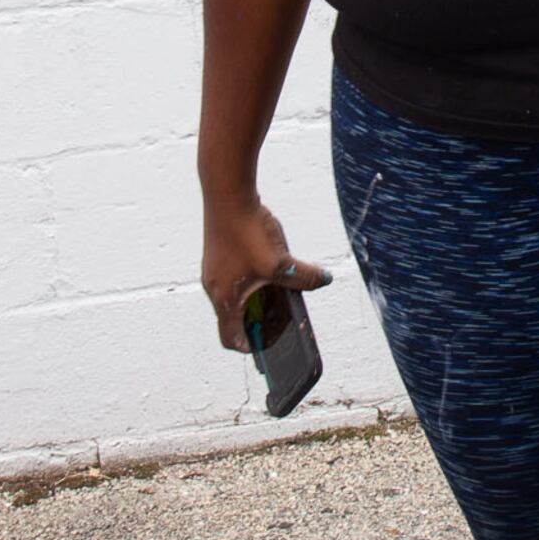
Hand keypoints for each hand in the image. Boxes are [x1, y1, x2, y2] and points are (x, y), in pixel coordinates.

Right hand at [202, 197, 331, 352]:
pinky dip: (252, 279)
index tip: (266, 347)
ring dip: (256, 298)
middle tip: (281, 320)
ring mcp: (214, 268)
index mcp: (223, 299)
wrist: (227, 192)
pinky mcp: (219, 252)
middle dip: (258, 321)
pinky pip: (235, 276)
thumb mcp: (281, 262)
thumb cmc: (246, 230)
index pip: (229, 338)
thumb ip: (305, 277)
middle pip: (234, 317)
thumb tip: (324, 280)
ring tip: (280, 291)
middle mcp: (214, 286)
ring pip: (235, 294)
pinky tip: (272, 265)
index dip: (249, 347)